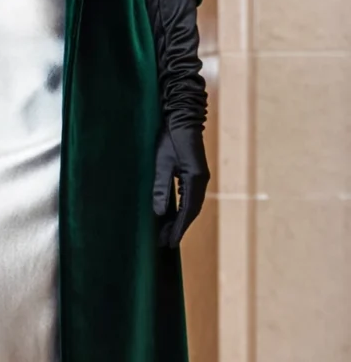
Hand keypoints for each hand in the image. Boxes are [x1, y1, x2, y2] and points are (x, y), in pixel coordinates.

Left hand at [153, 119, 209, 248]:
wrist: (182, 118)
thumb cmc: (170, 138)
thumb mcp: (161, 163)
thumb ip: (161, 187)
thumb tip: (160, 213)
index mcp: (195, 179)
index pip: (188, 211)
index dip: (178, 229)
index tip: (169, 243)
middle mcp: (201, 180)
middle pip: (192, 211)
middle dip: (179, 228)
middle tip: (165, 243)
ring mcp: (200, 177)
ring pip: (192, 205)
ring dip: (181, 220)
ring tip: (167, 233)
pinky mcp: (195, 173)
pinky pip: (190, 197)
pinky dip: (182, 209)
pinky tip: (173, 215)